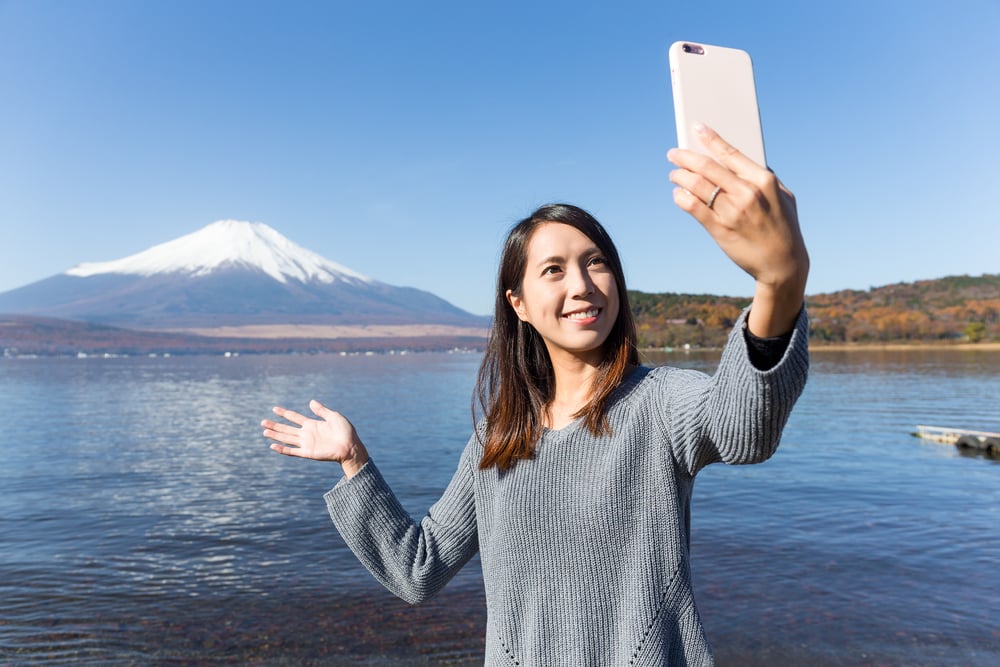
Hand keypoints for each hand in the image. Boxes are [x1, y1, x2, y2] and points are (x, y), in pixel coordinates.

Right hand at [263, 400, 368, 476]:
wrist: (350, 447)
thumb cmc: (345, 431)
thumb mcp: (334, 416)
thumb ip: (322, 411)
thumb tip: (311, 402)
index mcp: (312, 424)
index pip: (295, 417)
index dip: (285, 413)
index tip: (274, 409)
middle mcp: (307, 434)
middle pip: (287, 428)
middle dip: (275, 425)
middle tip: (263, 422)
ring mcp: (306, 443)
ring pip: (287, 439)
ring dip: (276, 435)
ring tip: (264, 431)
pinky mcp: (308, 452)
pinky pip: (292, 451)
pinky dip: (282, 449)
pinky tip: (273, 446)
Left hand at [667, 124, 808, 335]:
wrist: (783, 263)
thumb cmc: (784, 227)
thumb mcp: (784, 196)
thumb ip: (765, 177)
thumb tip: (742, 162)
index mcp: (764, 180)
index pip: (731, 153)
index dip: (711, 139)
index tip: (697, 128)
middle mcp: (747, 193)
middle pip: (708, 167)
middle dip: (686, 157)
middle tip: (673, 154)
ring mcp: (732, 211)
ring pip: (697, 185)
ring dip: (680, 177)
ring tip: (674, 174)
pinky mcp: (720, 229)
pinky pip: (693, 207)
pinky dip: (682, 197)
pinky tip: (678, 194)